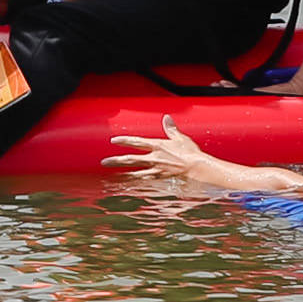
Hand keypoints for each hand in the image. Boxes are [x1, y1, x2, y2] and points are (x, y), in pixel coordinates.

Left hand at [104, 121, 228, 189]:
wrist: (198, 168)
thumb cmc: (190, 152)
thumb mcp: (180, 138)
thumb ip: (171, 129)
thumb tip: (166, 118)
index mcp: (157, 145)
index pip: (136, 142)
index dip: (124, 141)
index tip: (114, 141)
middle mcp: (154, 158)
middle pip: (131, 159)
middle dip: (116, 160)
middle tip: (104, 162)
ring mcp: (157, 169)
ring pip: (136, 172)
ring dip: (124, 174)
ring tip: (114, 176)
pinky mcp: (161, 177)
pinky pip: (146, 180)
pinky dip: (138, 182)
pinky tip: (131, 184)